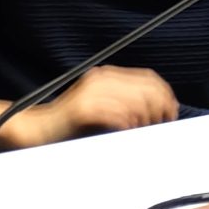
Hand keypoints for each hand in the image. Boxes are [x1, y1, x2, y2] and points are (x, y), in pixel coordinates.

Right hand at [22, 66, 179, 144]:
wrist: (36, 129)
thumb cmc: (70, 123)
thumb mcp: (101, 104)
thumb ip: (125, 101)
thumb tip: (159, 109)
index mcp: (106, 75)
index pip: (149, 78)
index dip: (165, 94)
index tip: (171, 111)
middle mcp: (101, 79)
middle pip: (147, 89)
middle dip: (162, 108)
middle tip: (165, 124)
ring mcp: (91, 93)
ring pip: (136, 102)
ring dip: (148, 119)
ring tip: (148, 130)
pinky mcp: (84, 109)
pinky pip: (118, 115)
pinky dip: (130, 125)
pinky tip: (131, 133)